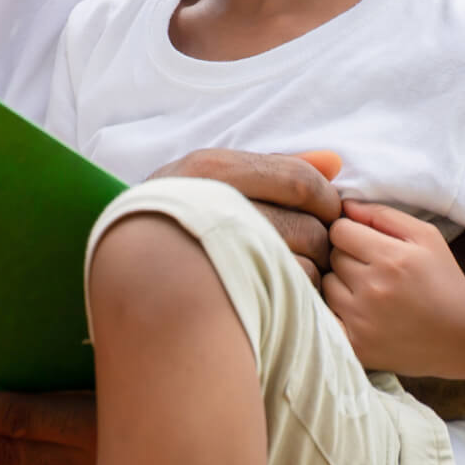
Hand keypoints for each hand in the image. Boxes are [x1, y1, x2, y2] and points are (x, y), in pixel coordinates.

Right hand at [147, 148, 342, 288]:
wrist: (129, 278)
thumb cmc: (175, 218)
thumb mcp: (213, 180)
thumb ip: (276, 168)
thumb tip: (335, 163)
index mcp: (212, 169)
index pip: (300, 179)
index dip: (324, 200)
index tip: (322, 214)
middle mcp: (219, 208)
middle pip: (309, 227)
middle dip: (318, 242)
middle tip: (306, 250)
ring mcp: (226, 255)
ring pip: (306, 265)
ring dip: (308, 274)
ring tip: (283, 274)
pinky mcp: (233, 297)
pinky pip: (289, 299)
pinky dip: (294, 301)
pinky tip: (274, 297)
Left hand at [323, 201, 464, 377]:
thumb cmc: (445, 280)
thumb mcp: (426, 236)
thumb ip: (382, 215)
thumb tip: (344, 205)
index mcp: (391, 259)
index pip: (338, 230)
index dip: (350, 232)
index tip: (365, 242)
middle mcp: (373, 289)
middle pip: (332, 257)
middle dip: (348, 257)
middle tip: (372, 269)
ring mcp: (362, 320)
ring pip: (326, 285)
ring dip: (341, 285)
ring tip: (369, 292)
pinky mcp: (357, 346)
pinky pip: (325, 316)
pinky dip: (335, 312)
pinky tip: (356, 312)